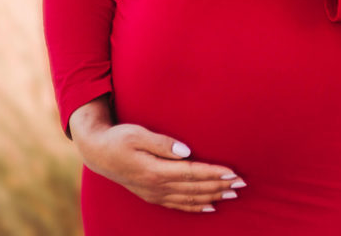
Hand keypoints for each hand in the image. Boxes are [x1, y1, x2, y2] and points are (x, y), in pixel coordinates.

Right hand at [74, 121, 245, 211]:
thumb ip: (162, 143)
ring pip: (190, 198)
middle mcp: (157, 186)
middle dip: (220, 186)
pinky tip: (210, 206)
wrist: (98, 153)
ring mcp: (154, 193)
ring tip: (233, 193)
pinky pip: (179, 205)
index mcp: (155, 170)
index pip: (192, 173)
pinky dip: (196, 206)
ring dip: (213, 196)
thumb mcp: (138, 134)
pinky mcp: (152, 195)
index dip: (214, 173)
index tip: (233, 172)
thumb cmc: (119, 138)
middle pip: (195, 188)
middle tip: (242, 184)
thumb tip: (185, 150)